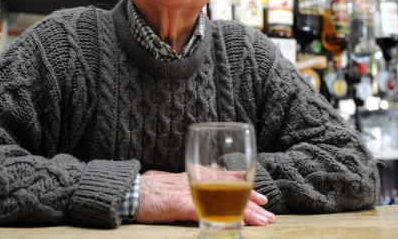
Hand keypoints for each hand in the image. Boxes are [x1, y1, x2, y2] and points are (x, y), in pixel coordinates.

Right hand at [134, 170, 275, 225]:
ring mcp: (189, 190)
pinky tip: (235, 224)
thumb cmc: (148, 188)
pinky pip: (205, 212)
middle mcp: (197, 179)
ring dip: (245, 213)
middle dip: (252, 203)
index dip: (246, 188)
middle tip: (268, 214)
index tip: (261, 198)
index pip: (226, 179)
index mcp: (196, 174)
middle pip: (230, 190)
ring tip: (261, 222)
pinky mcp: (180, 203)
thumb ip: (188, 181)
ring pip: (224, 201)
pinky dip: (221, 218)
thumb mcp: (173, 180)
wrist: (129, 190)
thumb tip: (199, 187)